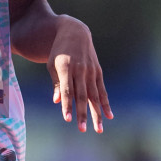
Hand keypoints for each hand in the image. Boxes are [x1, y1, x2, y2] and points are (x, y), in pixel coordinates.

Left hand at [48, 15, 112, 132]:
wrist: (74, 31)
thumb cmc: (58, 52)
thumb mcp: (52, 65)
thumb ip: (57, 83)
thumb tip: (57, 101)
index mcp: (66, 68)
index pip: (67, 90)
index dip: (67, 105)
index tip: (67, 119)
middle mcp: (80, 70)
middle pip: (82, 96)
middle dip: (82, 113)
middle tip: (82, 129)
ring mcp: (91, 71)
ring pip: (94, 96)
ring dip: (96, 113)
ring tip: (98, 129)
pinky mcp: (98, 71)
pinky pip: (102, 90)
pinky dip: (105, 103)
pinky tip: (109, 116)